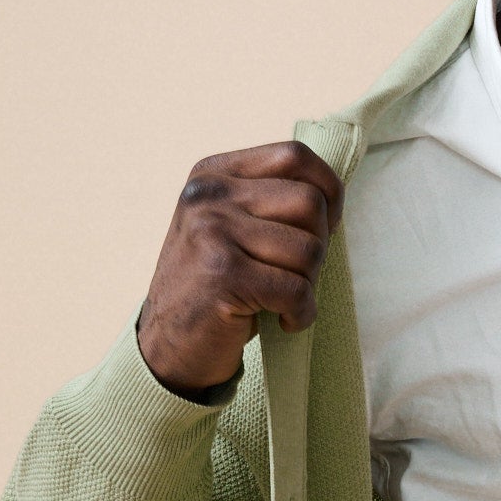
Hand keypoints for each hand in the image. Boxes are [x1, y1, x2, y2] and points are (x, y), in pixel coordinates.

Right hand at [136, 141, 345, 396]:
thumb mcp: (232, 225)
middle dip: (319, 244)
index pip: (294, 155)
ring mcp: (211, 232)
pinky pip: (297, 290)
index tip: (325, 226)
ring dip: (309, 283)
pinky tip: (283, 320)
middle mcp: (208, 195)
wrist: (168, 345)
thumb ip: (270, 199)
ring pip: (309, 249)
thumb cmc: (216, 284)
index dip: (327, 190)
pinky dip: (302, 313)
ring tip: (282, 297)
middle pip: (310, 203)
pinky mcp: (223, 275)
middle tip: (297, 272)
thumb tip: (333, 193)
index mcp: (213, 173)